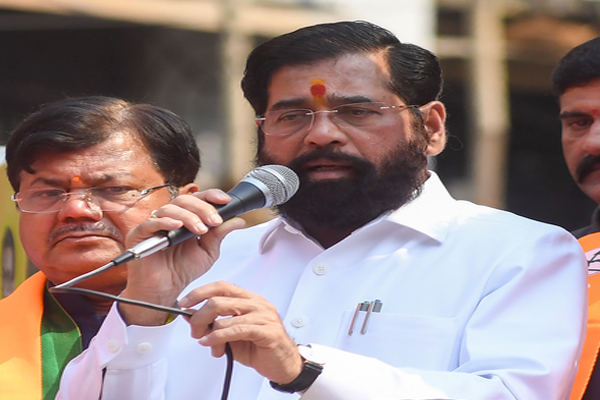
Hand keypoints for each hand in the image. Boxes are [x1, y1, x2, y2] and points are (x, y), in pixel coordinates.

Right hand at [119, 190, 245, 325]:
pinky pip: (150, 223)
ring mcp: (154, 225)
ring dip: (188, 216)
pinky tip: (177, 226)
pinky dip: (165, 222)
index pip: (198, 199)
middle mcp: (170, 218)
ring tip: (200, 230)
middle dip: (203, 208)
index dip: (211, 196)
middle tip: (214, 221)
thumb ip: (220, 234)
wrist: (165, 290)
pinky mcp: (139, 234)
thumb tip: (237, 220)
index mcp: (187, 218)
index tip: (226, 201)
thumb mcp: (208, 252)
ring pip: (170, 208)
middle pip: (184, 200)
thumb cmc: (182, 270)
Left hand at [179, 281, 303, 384]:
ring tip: (206, 342)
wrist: (283, 364)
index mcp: (249, 299)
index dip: (200, 292)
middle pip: (219, 300)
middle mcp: (257, 304)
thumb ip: (214, 323)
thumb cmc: (259, 347)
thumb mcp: (231, 334)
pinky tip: (210, 343)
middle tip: (194, 330)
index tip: (184, 302)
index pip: (222, 286)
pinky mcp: (268, 332)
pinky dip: (218, 338)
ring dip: (209, 333)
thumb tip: (190, 316)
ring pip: (226, 317)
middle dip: (199, 317)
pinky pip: (237, 331)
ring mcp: (264, 316)